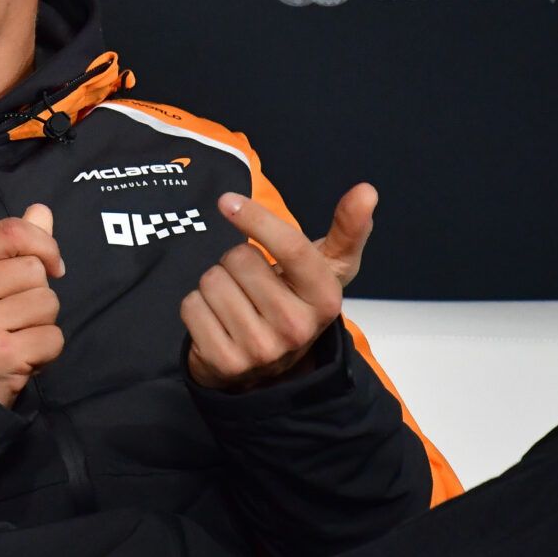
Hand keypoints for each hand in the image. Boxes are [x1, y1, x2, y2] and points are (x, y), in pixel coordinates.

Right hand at [0, 204, 64, 407]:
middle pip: (35, 271)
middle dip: (36, 296)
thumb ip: (6, 246)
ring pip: (48, 304)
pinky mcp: (0, 354)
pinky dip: (45, 353)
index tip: (52, 266)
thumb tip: (42, 211)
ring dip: (41, 325)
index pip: (11, 231)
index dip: (43, 244)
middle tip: (11, 320)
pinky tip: (19, 360)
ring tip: (13, 339)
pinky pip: (52, 338)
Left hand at [182, 183, 375, 390]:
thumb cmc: (297, 301)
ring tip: (236, 301)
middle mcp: (296, 327)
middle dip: (236, 261)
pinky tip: (218, 320)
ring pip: (211, 281)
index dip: (257, 219)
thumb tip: (367, 190)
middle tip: (251, 282)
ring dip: (215, 283)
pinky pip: (191, 307)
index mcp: (325, 299)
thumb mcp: (326, 269)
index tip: (228, 201)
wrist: (269, 366)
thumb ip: (347, 229)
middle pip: (238, 258)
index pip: (291, 248)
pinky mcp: (224, 362)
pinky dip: (197, 306)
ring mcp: (260, 349)